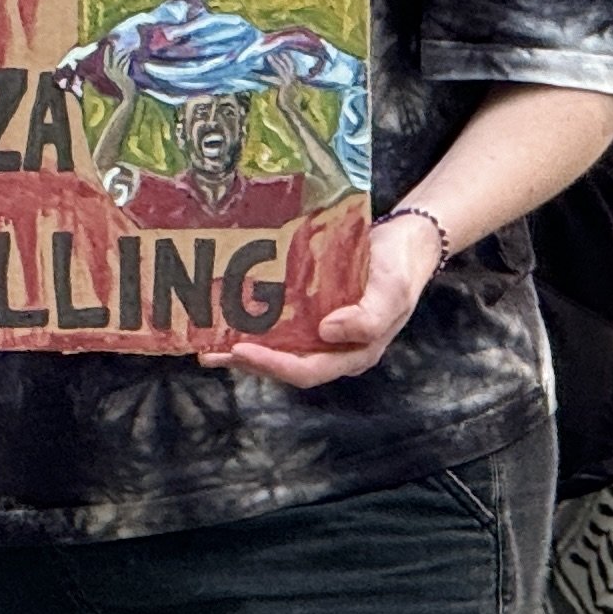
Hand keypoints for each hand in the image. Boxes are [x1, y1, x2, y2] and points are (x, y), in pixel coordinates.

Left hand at [208, 213, 440, 387]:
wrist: (404, 243)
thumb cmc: (400, 269)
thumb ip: (367, 317)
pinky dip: (254, 323)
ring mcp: (321, 330)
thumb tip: (327, 332)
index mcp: (354, 353)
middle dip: (247, 361)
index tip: (241, 352)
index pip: (308, 370)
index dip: (273, 366)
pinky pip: (280, 323)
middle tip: (210, 351)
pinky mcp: (311, 310)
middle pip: (285, 364)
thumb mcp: (392, 291)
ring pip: (278, 347)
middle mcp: (333, 348)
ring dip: (243, 346)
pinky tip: (228, 314)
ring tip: (207, 339)